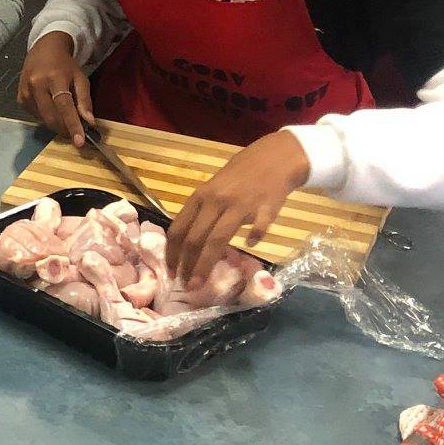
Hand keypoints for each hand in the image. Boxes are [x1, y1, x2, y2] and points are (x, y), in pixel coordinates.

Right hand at [18, 32, 94, 147]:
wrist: (43, 50)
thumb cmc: (65, 65)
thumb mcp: (80, 78)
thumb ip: (85, 100)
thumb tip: (89, 123)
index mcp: (54, 78)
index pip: (64, 106)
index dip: (72, 125)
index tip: (80, 142)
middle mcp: (36, 85)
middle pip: (52, 117)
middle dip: (65, 129)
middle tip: (77, 133)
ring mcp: (25, 93)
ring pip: (44, 119)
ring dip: (57, 124)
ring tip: (64, 115)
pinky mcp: (20, 99)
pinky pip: (36, 116)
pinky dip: (47, 117)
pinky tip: (51, 107)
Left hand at [166, 131, 310, 285]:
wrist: (273, 158)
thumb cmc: (239, 176)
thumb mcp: (212, 189)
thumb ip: (201, 212)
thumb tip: (186, 243)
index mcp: (200, 197)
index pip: (179, 228)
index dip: (172, 252)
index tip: (170, 271)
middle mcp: (216, 201)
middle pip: (195, 238)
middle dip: (188, 265)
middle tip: (186, 285)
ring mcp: (240, 204)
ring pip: (218, 239)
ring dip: (206, 264)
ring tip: (201, 283)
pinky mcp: (265, 207)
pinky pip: (258, 228)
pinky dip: (253, 238)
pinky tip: (250, 245)